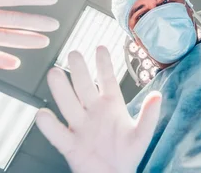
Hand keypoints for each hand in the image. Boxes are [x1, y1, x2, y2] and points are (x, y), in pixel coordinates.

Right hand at [36, 47, 161, 172]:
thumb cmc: (127, 155)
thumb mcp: (142, 135)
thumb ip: (149, 116)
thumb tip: (157, 95)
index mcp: (111, 105)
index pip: (106, 80)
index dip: (104, 64)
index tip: (100, 47)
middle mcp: (93, 111)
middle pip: (84, 87)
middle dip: (79, 71)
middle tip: (73, 54)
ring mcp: (80, 126)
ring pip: (68, 104)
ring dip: (61, 90)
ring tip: (54, 73)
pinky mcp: (70, 144)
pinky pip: (58, 133)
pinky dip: (49, 125)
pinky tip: (43, 114)